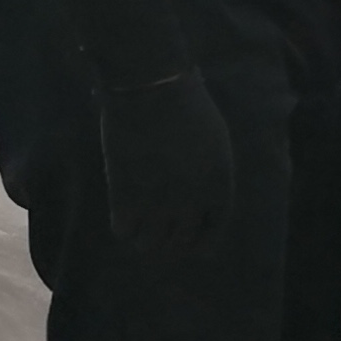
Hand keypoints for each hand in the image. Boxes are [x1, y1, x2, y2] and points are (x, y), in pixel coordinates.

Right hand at [101, 68, 234, 250]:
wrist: (153, 91)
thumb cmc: (186, 106)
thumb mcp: (214, 141)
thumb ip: (209, 170)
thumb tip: (199, 192)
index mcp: (219, 185)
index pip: (215, 229)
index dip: (203, 243)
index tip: (194, 248)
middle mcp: (193, 201)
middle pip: (181, 243)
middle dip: (171, 248)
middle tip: (159, 246)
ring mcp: (159, 202)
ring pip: (150, 244)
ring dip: (145, 242)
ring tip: (139, 236)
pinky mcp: (126, 197)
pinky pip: (123, 230)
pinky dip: (122, 228)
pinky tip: (121, 219)